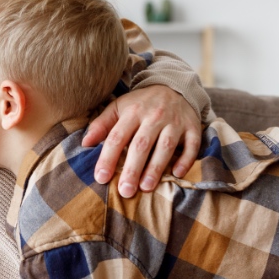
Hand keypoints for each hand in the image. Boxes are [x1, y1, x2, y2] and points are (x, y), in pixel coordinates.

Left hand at [83, 85, 201, 197]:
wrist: (174, 86)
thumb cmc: (141, 104)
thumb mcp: (119, 107)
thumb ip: (101, 124)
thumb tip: (85, 143)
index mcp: (133, 112)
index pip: (117, 137)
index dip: (108, 158)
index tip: (101, 178)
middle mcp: (154, 116)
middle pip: (141, 145)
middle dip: (132, 169)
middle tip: (125, 191)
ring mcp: (175, 121)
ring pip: (166, 146)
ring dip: (156, 168)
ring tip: (146, 187)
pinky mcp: (192, 126)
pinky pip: (191, 145)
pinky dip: (186, 160)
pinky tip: (177, 174)